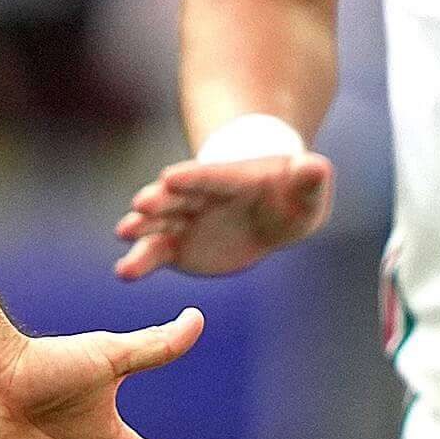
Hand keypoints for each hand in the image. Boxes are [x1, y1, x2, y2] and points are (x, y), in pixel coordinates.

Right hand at [112, 150, 334, 279]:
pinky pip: (156, 253)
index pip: (211, 178)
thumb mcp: (305, 187)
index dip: (193, 178)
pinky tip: (125, 272)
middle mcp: (199, 197)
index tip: (170, 178)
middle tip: (141, 203)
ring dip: (142, 226)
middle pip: (177, 197)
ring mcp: (185, 220)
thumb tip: (315, 166)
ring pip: (159, 223)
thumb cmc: (289, 197)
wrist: (266, 212)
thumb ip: (309, 178)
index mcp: (230, 179)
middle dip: (160, 200)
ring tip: (124, 232)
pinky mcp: (177, 246)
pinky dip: (140, 261)